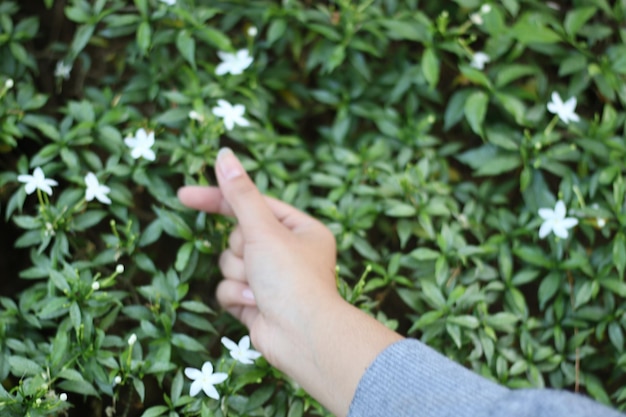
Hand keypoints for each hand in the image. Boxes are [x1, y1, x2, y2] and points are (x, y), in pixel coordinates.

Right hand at [178, 148, 401, 415]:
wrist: (301, 336)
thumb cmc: (292, 277)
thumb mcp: (263, 229)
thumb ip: (239, 193)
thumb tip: (224, 154)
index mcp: (300, 229)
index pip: (252, 204)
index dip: (219, 198)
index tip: (183, 195)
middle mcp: (287, 252)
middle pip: (237, 237)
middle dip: (241, 250)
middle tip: (258, 262)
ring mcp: (271, 279)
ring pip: (230, 263)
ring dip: (239, 275)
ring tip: (259, 288)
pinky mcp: (256, 302)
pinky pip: (228, 288)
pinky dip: (237, 296)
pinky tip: (256, 305)